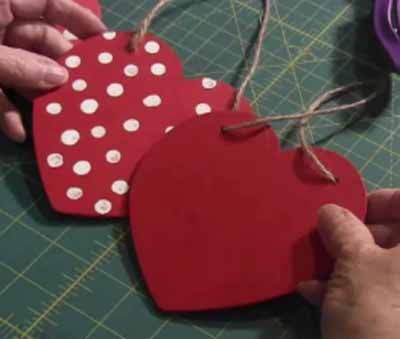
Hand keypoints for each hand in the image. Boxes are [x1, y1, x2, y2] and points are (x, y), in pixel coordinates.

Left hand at [0, 0, 105, 141]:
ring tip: (57, 114)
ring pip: (24, 68)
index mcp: (1, 3)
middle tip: (81, 90)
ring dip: (37, 92)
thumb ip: (20, 65)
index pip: (51, 4)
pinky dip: (7, 108)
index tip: (105, 42)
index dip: (80, 19)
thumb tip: (60, 77)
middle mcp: (0, 24)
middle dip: (60, 68)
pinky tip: (18, 130)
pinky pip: (0, 88)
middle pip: (42, 41)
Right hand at [298, 189, 399, 338]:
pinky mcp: (394, 318)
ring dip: (341, 263)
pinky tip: (315, 293)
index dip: (378, 200)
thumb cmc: (380, 313)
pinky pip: (375, 292)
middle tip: (322, 239)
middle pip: (392, 236)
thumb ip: (341, 228)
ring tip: (311, 267)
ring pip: (378, 265)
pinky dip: (346, 289)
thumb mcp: (354, 263)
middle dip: (351, 236)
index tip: (346, 208)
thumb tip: (330, 211)